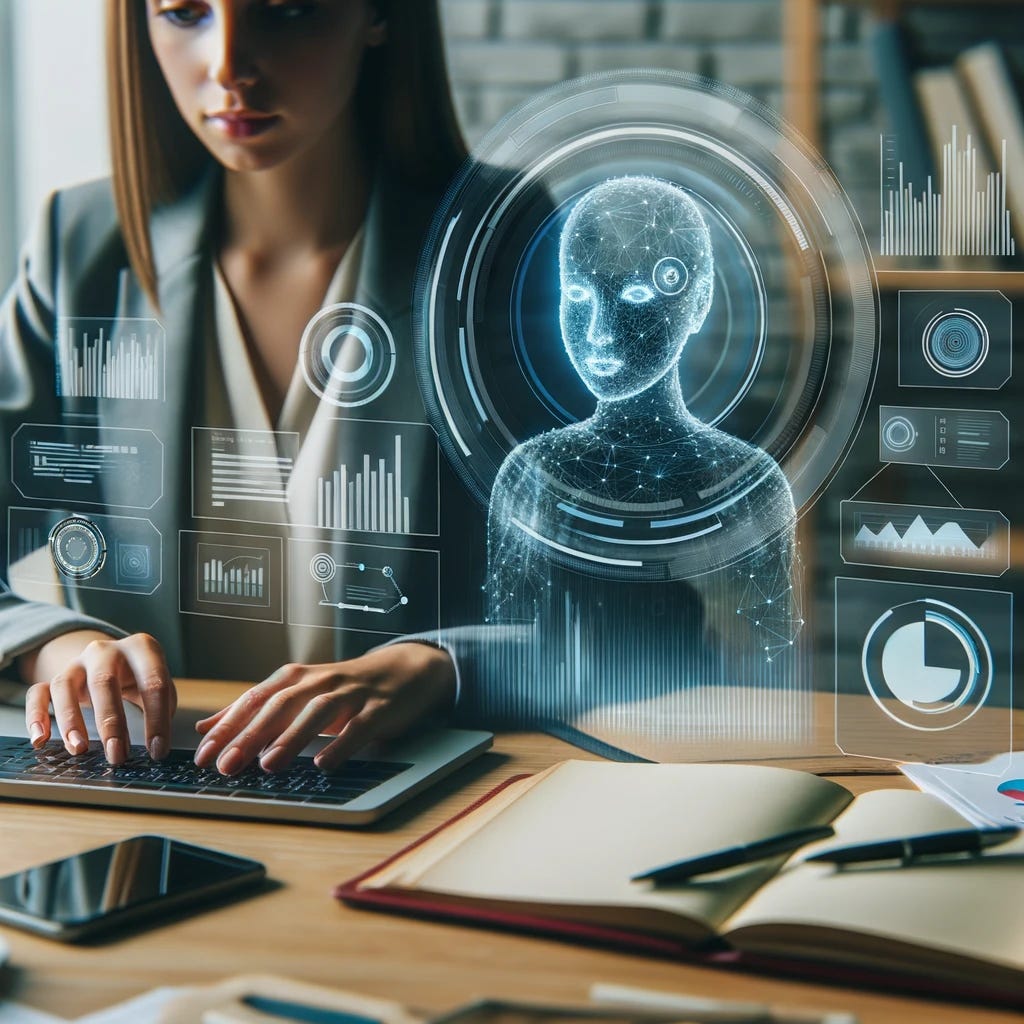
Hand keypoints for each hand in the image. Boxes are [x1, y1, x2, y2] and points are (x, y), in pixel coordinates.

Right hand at [20, 631, 176, 763]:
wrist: (116, 656)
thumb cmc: (143, 676)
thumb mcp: (161, 684)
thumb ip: (163, 707)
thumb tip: (158, 746)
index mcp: (142, 648)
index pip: (153, 682)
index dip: (157, 719)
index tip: (157, 750)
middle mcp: (106, 650)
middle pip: (104, 682)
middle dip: (111, 722)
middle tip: (116, 755)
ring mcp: (77, 662)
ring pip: (64, 686)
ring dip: (70, 719)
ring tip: (78, 749)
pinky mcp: (56, 676)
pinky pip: (37, 692)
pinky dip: (35, 715)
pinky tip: (39, 740)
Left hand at [193, 643, 455, 775]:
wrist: (404, 669)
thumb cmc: (345, 687)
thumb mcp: (298, 693)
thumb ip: (255, 710)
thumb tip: (208, 727)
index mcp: (296, 678)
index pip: (255, 700)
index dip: (229, 726)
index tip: (204, 755)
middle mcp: (320, 682)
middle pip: (281, 705)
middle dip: (251, 734)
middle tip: (226, 764)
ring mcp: (351, 694)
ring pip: (317, 711)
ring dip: (291, 737)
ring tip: (268, 764)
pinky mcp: (379, 708)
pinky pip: (359, 726)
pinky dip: (341, 744)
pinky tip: (324, 763)